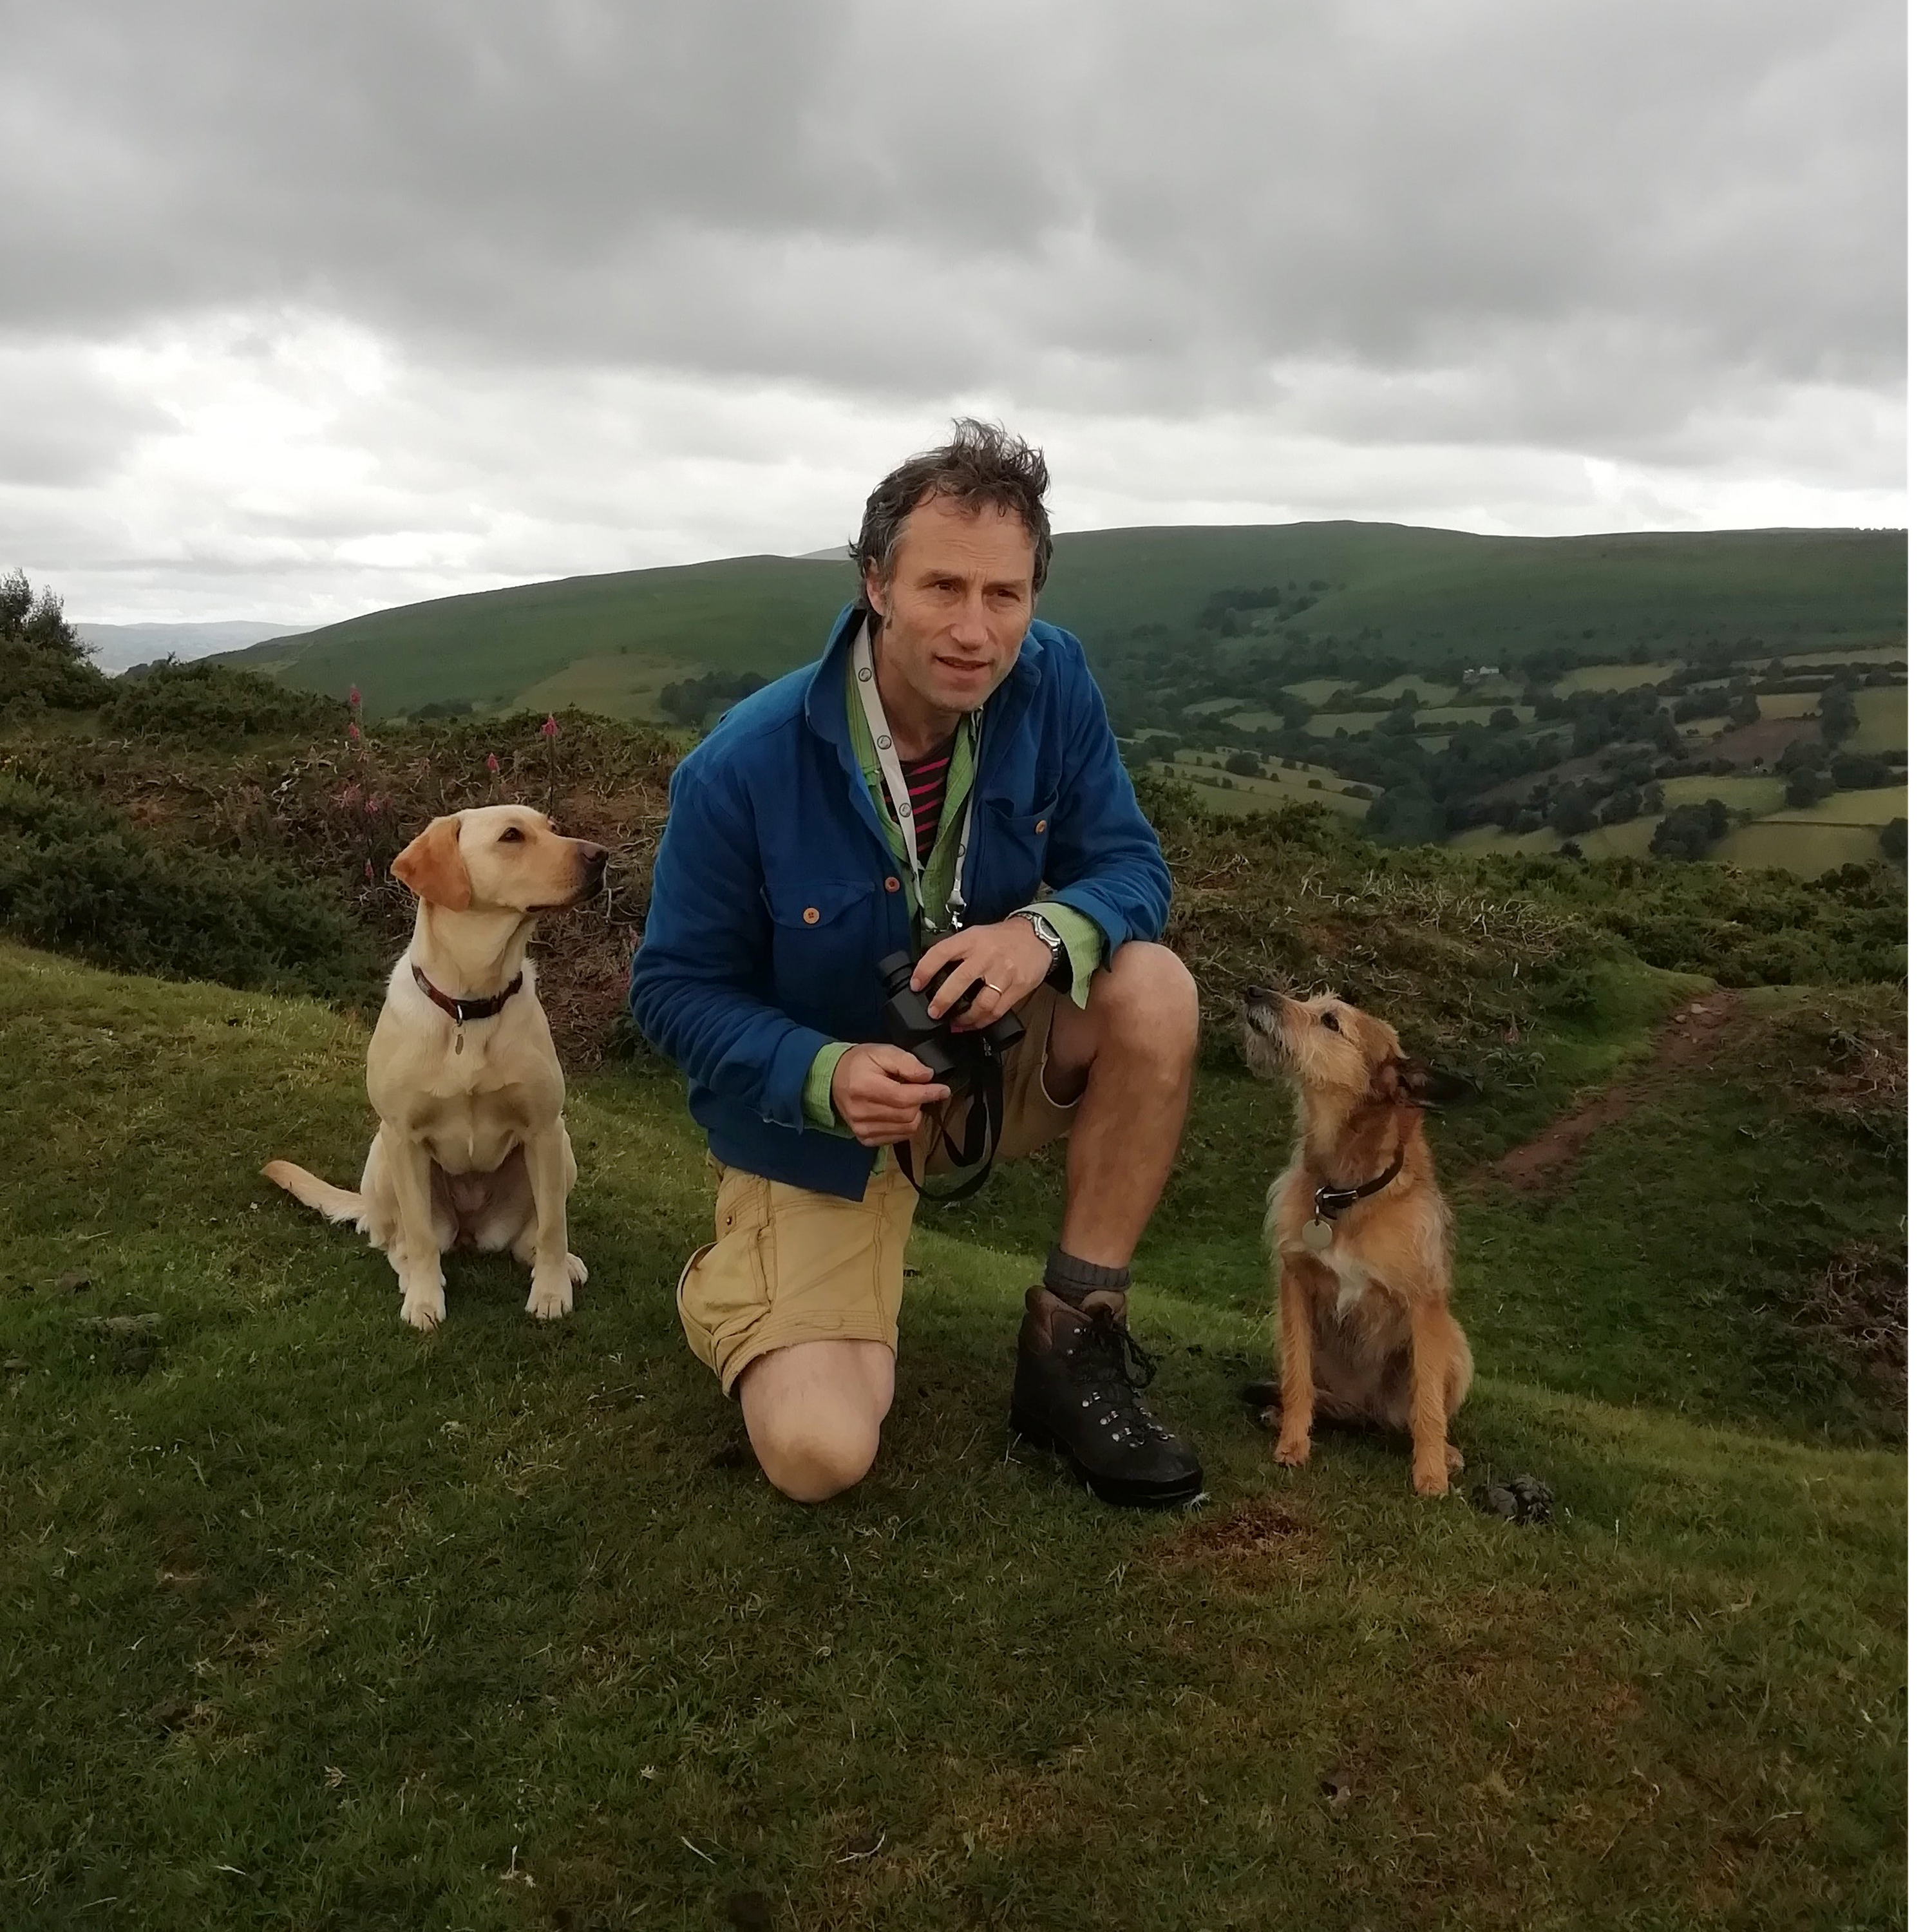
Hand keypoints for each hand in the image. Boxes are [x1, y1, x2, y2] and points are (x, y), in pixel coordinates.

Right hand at [830, 1043, 952, 1146]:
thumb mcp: (882, 1052)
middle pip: (908, 1115)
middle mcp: (861, 1112)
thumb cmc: (859, 1063)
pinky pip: (897, 1138)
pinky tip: (899, 1113)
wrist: (833, 1079)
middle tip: (917, 1090)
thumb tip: (928, 1076)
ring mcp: (861, 1128)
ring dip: (914, 1115)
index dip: (928, 1094)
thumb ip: (906, 1062)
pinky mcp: (864, 1138)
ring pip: (906, 1129)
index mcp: (864, 1087)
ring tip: (907, 1100)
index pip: (904, 1097)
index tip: (944, 1090)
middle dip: (920, 1102)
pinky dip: (904, 1126)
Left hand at [911, 918, 1052, 1031]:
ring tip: (955, 1024)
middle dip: (943, 1000)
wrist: (1038, 936)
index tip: (915, 985)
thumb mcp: (976, 935)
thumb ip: (958, 951)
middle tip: (934, 1013)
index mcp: (972, 940)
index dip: (925, 969)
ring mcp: (1004, 972)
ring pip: (981, 1002)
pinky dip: (983, 1021)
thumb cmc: (1002, 938)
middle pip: (960, 980)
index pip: (942, 952)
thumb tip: (932, 973)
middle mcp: (987, 955)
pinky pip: (997, 1010)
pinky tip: (974, 1024)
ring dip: (965, 1018)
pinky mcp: (1018, 987)